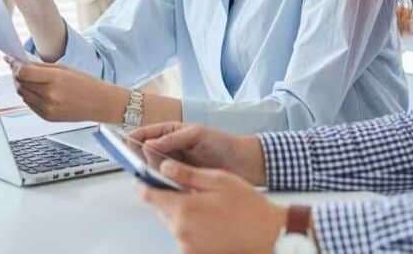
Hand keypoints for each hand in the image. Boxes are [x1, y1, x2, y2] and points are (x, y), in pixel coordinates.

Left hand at [11, 60, 125, 123]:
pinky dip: (29, 96)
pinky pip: (29, 104)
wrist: (101, 103)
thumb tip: (21, 64)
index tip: (11, 60)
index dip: (15, 65)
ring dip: (21, 85)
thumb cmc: (87, 84)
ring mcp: (47, 108)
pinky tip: (36, 90)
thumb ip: (42, 67)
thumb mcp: (66, 69)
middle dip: (16, 74)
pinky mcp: (47, 117)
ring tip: (28, 78)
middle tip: (18, 67)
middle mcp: (50, 95)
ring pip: (22, 95)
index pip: (24, 72)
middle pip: (20, 83)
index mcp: (55, 79)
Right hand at [131, 122, 266, 186]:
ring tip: (148, 172)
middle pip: (145, 153)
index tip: (124, 143)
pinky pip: (164, 181)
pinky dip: (160, 182)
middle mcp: (169, 148)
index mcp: (172, 132)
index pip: (147, 133)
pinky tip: (159, 183)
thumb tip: (149, 144)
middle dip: (139, 156)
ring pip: (153, 168)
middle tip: (135, 161)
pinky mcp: (179, 180)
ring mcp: (173, 165)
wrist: (242, 163)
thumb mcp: (197, 134)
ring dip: (150, 170)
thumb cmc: (221, 143)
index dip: (135, 138)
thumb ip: (173, 139)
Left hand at [139, 160, 286, 253]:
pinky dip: (193, 229)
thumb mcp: (220, 180)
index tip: (143, 178)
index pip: (148, 195)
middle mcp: (180, 231)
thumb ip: (187, 174)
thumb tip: (164, 167)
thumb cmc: (249, 209)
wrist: (269, 236)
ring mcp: (186, 247)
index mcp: (184, 209)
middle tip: (193, 191)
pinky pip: (185, 238)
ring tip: (210, 209)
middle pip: (161, 210)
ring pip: (174, 223)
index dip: (144, 183)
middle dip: (171, 198)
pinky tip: (212, 223)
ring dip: (184, 214)